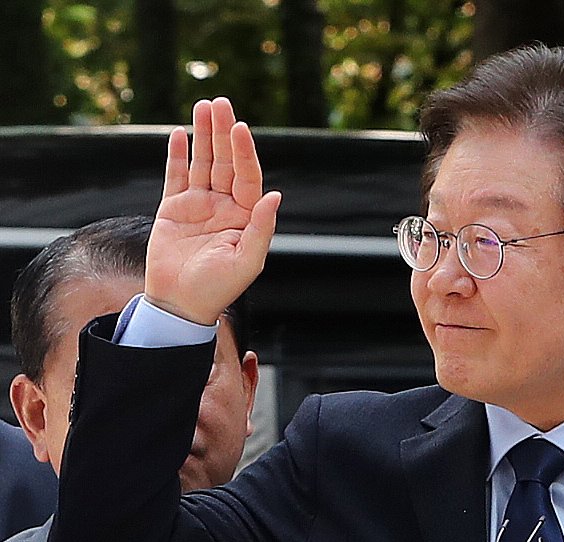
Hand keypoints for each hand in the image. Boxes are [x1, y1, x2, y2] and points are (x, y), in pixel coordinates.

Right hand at [145, 97, 280, 324]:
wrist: (181, 303)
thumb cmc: (219, 288)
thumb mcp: (247, 261)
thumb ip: (261, 228)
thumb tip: (276, 195)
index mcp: (246, 217)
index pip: (247, 176)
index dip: (244, 151)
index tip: (240, 127)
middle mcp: (225, 206)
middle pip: (225, 161)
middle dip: (222, 133)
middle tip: (219, 103)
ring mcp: (199, 205)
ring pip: (202, 162)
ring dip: (202, 135)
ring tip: (202, 106)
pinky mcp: (173, 208)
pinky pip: (176, 176)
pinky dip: (177, 155)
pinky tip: (179, 134)